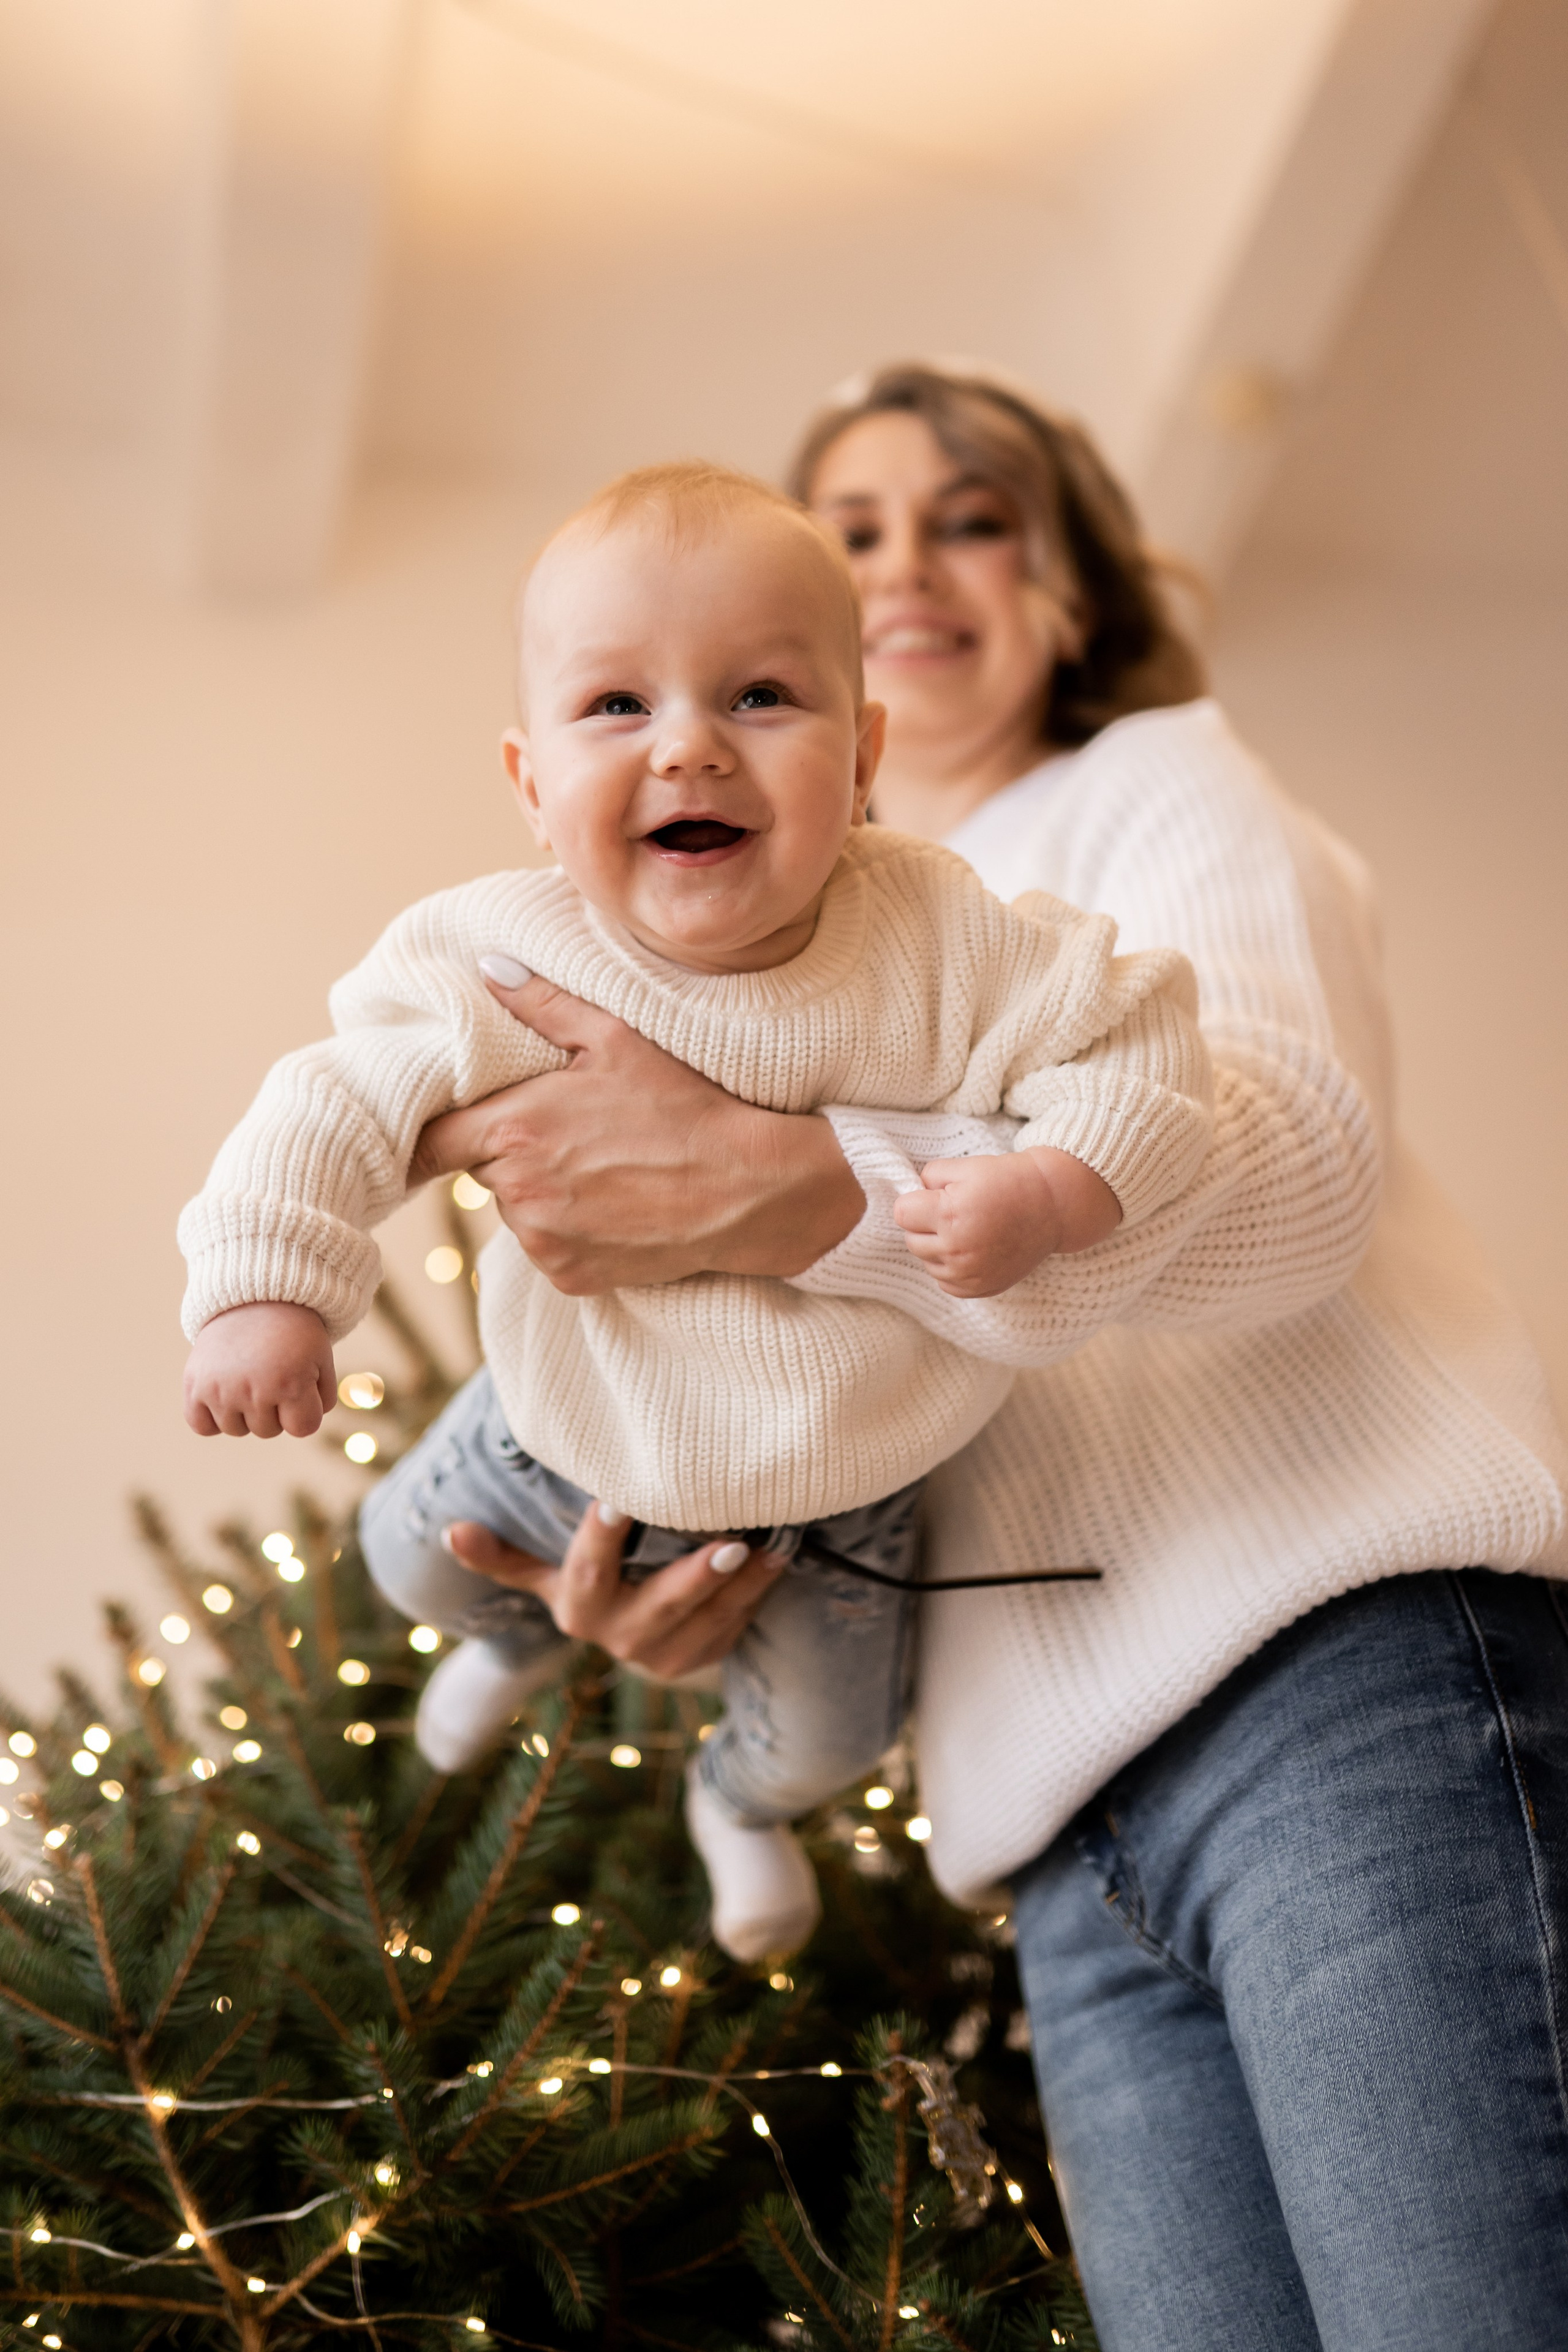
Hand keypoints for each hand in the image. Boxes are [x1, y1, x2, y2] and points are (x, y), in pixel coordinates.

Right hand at [183, 1302, 335, 1437]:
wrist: (253, 1297)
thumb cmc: (293, 1333)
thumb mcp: (322, 1359)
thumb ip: (321, 1399)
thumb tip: (299, 1427)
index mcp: (291, 1383)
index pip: (302, 1428)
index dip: (304, 1409)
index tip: (300, 1385)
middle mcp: (253, 1390)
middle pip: (268, 1431)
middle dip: (274, 1408)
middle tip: (271, 1373)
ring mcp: (221, 1390)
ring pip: (236, 1429)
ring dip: (245, 1411)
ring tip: (248, 1377)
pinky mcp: (195, 1386)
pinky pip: (202, 1427)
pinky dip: (212, 1417)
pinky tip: (223, 1393)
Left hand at [409, 965, 863, 1292]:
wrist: (746, 1189)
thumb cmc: (683, 1106)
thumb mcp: (615, 1039)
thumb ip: (541, 1003)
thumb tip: (486, 967)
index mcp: (515, 1131)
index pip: (434, 1142)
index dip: (438, 1133)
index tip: (446, 1130)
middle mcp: (518, 1194)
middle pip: (482, 1172)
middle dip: (508, 1152)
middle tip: (566, 1133)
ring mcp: (543, 1242)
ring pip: (517, 1213)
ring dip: (540, 1193)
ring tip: (600, 1169)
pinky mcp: (569, 1278)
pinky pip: (549, 1249)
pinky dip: (570, 1232)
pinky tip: (615, 1206)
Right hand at [442, 1502, 787, 1677]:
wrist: (634, 1646)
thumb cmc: (593, 1586)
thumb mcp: (548, 1576)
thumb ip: (504, 1559)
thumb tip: (449, 1530)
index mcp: (576, 1609)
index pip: (587, 1570)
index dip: (599, 1537)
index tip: (614, 1498)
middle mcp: (618, 1637)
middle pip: (658, 1605)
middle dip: (694, 1574)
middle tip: (729, 1539)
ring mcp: (664, 1656)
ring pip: (707, 1618)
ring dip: (742, 1584)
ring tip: (769, 1545)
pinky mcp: (702, 1659)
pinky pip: (735, 1625)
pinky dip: (758, 1593)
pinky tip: (780, 1557)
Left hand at [893, 1146, 1121, 1296]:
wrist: (1052, 1206)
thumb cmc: (1008, 1181)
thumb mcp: (964, 1166)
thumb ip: (927, 1178)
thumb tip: (911, 1194)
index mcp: (949, 1214)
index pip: (901, 1213)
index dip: (916, 1201)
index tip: (935, 1197)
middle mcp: (957, 1249)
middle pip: (911, 1239)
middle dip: (924, 1224)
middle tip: (953, 1211)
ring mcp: (969, 1274)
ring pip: (927, 1262)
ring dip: (937, 1247)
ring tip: (966, 1229)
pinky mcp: (980, 1289)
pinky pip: (945, 1282)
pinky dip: (951, 1268)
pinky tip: (972, 1249)